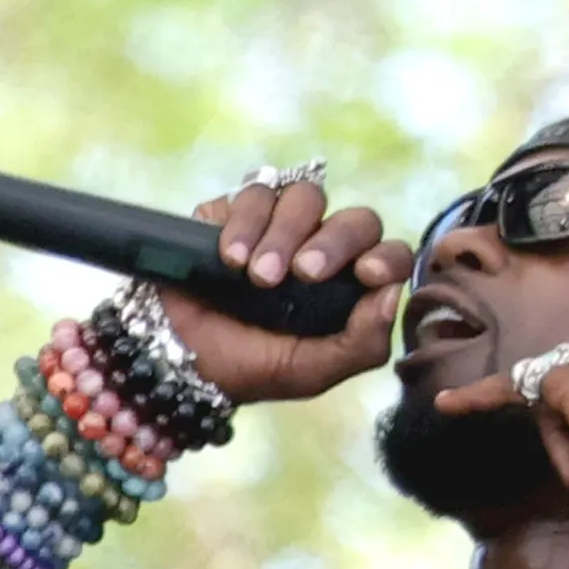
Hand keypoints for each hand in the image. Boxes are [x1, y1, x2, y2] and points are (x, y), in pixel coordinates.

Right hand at [160, 174, 402, 403]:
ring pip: (303, 198)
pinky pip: (251, 195)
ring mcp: (277, 226)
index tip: (367, 274)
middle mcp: (319, 247)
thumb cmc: (249, 368)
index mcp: (347, 286)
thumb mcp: (310, 372)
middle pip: (353, 219)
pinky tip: (229, 258)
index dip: (385, 257)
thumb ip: (361, 344)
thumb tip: (391, 293)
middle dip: (332, 242)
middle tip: (303, 273)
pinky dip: (243, 224)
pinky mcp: (232, 213)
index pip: (387, 255)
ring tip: (255, 275)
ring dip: (282, 233)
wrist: (177, 362)